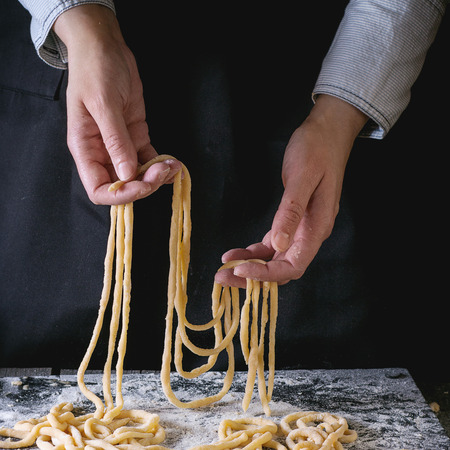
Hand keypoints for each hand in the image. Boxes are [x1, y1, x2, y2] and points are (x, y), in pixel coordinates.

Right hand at [53, 5, 180, 203]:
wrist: (106, 47)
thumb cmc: (96, 70)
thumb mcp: (104, 104)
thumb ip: (115, 141)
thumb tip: (126, 175)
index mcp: (86, 149)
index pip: (99, 189)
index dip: (120, 195)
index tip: (141, 185)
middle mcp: (102, 152)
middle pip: (122, 185)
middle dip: (144, 184)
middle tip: (163, 171)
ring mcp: (120, 146)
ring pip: (138, 175)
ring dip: (157, 176)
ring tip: (174, 167)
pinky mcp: (136, 137)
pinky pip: (149, 159)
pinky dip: (162, 165)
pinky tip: (174, 162)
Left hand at [216, 95, 367, 287]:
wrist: (327, 133)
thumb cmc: (316, 150)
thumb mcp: (302, 178)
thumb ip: (292, 212)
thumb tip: (280, 245)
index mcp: (316, 227)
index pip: (292, 265)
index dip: (267, 274)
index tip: (240, 271)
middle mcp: (310, 234)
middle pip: (281, 268)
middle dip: (252, 276)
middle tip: (222, 278)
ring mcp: (302, 229)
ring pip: (275, 259)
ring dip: (251, 266)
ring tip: (225, 268)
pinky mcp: (292, 220)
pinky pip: (273, 244)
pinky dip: (255, 251)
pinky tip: (237, 252)